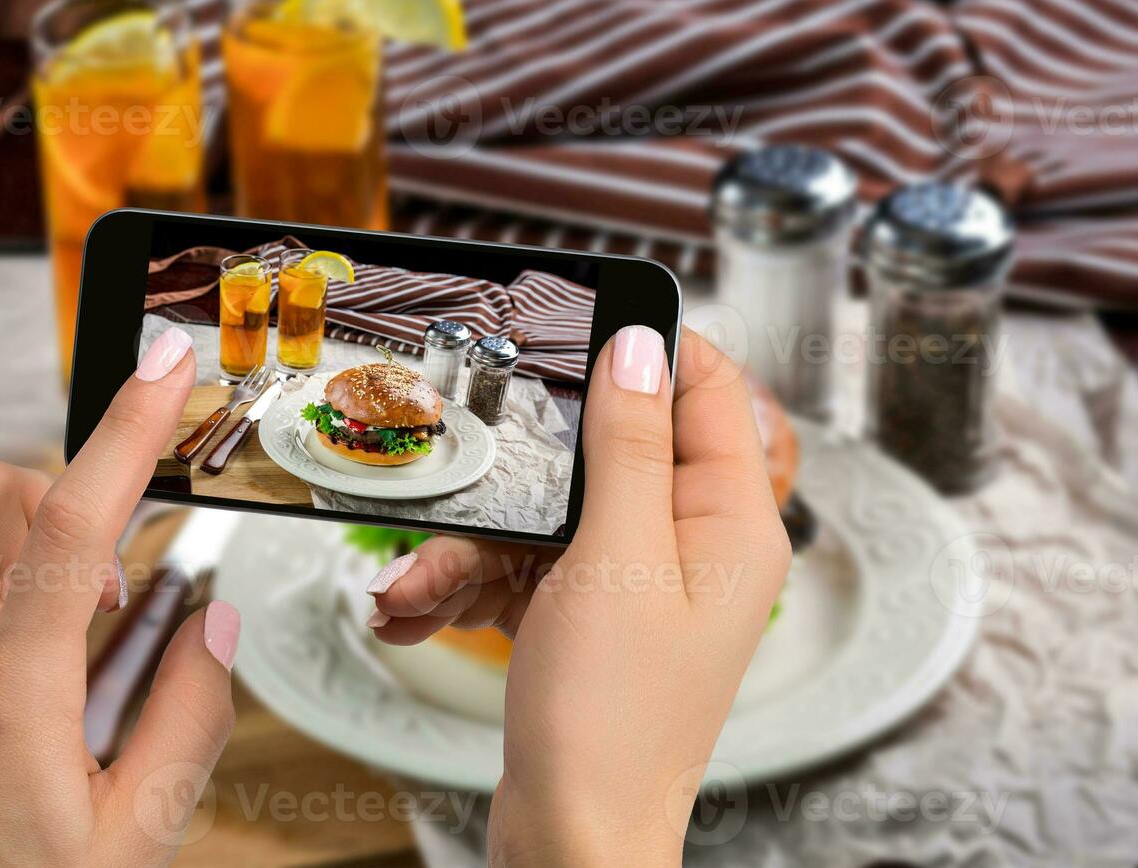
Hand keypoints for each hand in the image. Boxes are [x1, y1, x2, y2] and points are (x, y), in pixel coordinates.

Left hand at [0, 327, 239, 866]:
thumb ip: (189, 714)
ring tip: (40, 668)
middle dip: (55, 503)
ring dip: (12, 568)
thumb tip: (212, 619)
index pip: (80, 519)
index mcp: (11, 691)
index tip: (165, 368)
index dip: (130, 427)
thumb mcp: (138, 837)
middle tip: (97, 594)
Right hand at [365, 326, 790, 864]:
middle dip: (519, 471)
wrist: (570, 840)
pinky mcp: (587, 616)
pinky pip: (524, 569)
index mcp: (729, 520)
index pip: (706, 391)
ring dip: (470, 546)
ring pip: (548, 516)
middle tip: (461, 466)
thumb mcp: (619, 559)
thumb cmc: (612, 720)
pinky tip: (412, 611)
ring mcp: (636, 582)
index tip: (572, 321)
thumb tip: (644, 344)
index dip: (644, 348)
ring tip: (409, 584)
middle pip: (604, 453)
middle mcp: (689, 543)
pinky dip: (466, 585)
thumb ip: (632, 445)